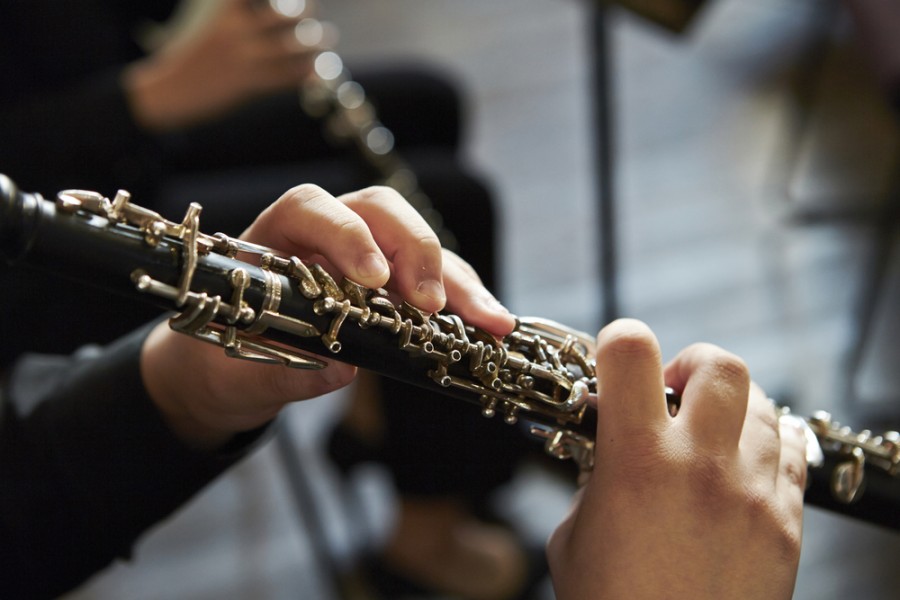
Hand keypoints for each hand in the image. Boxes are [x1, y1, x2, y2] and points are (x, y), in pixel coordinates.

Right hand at [124, 0, 320, 131]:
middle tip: (312, 15)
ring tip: (325, 42)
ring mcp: (244, 58)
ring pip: (292, 48)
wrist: (169, 91)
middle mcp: (237, 31)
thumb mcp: (215, 26)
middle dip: (306, 12)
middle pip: (285, 14)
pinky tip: (313, 71)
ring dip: (314, 45)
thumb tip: (277, 14)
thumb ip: (241, 16)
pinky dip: (305, 73)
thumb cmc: (193, 58)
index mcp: (227, 12)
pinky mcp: (248, 84)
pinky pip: (287, 77)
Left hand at [140, 184, 514, 448]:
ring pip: (418, 246)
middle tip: (434, 305)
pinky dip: (463, 303)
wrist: (222, 374)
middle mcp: (325, 236)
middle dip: (415, 251)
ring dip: (456, 280)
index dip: (346, 233)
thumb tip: (340, 368)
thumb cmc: (221, 361)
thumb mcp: (235, 374)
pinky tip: (488, 327)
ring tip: (488, 322)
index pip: (311, 207)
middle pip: (381, 212)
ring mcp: (363, 257)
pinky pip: (434, 282)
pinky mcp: (391, 288)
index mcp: (274, 237)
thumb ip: (279, 371)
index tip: (373, 279)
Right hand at [547, 319, 806, 599]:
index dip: (618, 340)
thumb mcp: (573, 536)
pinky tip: (745, 459)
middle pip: (719, 364)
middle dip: (690, 364)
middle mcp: (702, 466)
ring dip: (730, 406)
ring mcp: (753, 493)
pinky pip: (792, 451)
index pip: (632, 351)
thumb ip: (592, 480)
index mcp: (636, 462)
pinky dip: (769, 440)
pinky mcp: (786, 523)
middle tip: (673, 393)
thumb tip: (610, 449)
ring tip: (708, 433)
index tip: (615, 359)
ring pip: (762, 404)